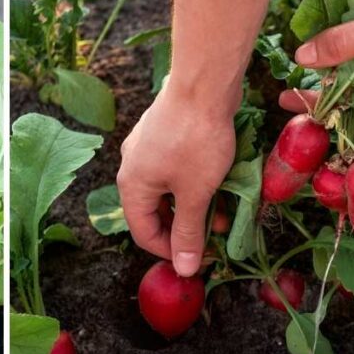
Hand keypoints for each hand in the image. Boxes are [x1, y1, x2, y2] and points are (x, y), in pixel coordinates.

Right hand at [117, 79, 238, 276]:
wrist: (202, 84)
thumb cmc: (196, 141)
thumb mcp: (195, 193)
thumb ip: (188, 232)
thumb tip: (183, 269)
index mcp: (131, 186)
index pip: (144, 233)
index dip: (171, 251)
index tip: (201, 258)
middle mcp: (131, 168)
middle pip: (153, 212)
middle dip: (184, 228)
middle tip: (214, 238)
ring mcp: (145, 148)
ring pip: (166, 190)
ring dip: (192, 207)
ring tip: (222, 213)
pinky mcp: (162, 134)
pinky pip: (173, 170)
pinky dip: (192, 184)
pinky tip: (216, 184)